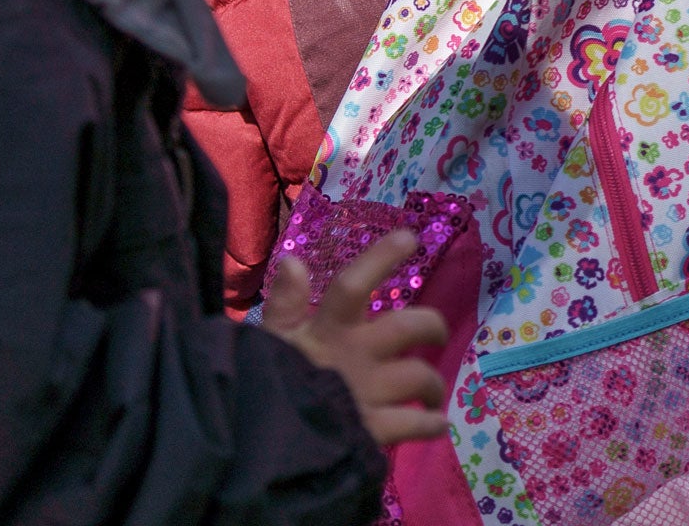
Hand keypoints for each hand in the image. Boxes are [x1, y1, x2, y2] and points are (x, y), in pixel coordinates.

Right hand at [265, 230, 451, 445]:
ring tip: (433, 394)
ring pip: (419, 377)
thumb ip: (284, 305)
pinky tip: (436, 424)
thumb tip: (294, 262)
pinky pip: (415, 423)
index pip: (352, 284)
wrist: (251, 450)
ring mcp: (366, 393)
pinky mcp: (372, 431)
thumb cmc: (259, 387)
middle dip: (432, 327)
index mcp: (326, 330)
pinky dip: (430, 424)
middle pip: (409, 326)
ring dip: (433, 385)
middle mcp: (353, 356)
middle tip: (437, 334)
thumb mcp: (267, 343)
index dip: (381, 258)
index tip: (409, 238)